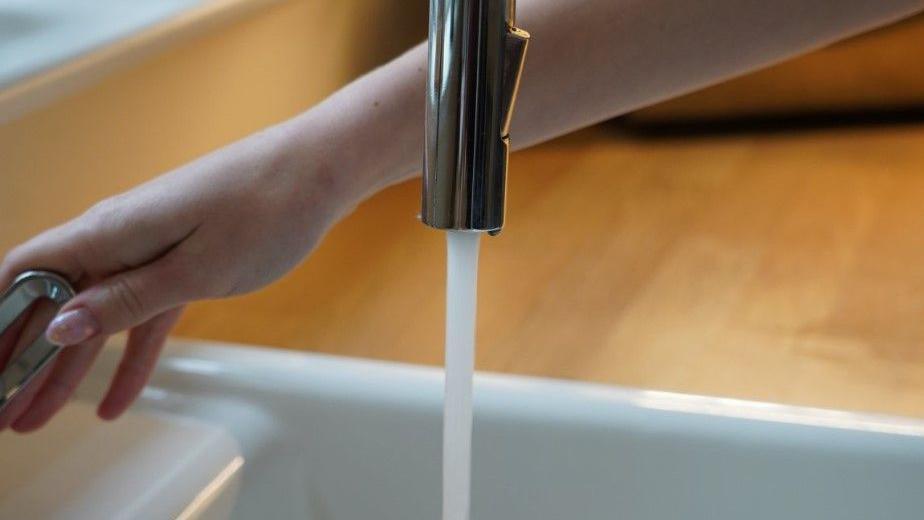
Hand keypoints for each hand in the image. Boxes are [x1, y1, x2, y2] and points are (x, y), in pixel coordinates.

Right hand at [0, 121, 360, 431]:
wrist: (317, 173)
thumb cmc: (265, 206)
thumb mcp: (197, 268)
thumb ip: (127, 300)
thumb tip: (59, 327)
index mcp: (111, 230)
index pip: (25, 274)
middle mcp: (121, 236)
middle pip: (54, 303)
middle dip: (23, 358)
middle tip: (4, 412)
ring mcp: (151, 248)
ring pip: (97, 316)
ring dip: (67, 367)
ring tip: (37, 415)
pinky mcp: (182, 260)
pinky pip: (143, 315)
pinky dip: (129, 357)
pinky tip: (116, 398)